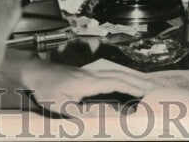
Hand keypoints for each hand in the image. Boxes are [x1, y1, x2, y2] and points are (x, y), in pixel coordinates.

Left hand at [18, 60, 153, 108]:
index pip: (115, 82)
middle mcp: (92, 75)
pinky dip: (121, 77)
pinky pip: (109, 74)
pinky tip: (124, 81)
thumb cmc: (46, 89)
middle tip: (153, 88)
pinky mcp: (86, 74)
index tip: (146, 92)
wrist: (35, 72)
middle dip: (137, 81)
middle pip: (119, 75)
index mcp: (88, 82)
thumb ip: (82, 113)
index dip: (131, 87)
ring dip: (131, 78)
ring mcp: (89, 73)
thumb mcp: (61, 106)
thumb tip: (104, 115)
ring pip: (115, 73)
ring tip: (144, 85)